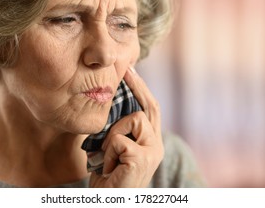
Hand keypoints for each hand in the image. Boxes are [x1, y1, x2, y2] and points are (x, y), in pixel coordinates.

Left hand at [89, 67, 163, 186]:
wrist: (110, 201)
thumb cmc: (109, 176)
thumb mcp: (114, 148)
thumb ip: (119, 129)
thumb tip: (111, 101)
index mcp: (151, 141)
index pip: (150, 108)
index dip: (141, 88)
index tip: (130, 70)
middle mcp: (157, 145)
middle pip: (151, 106)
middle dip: (137, 85)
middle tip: (126, 69)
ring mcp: (153, 152)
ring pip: (134, 118)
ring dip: (113, 133)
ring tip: (107, 154)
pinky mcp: (142, 158)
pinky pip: (119, 139)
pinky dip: (108, 150)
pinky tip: (108, 166)